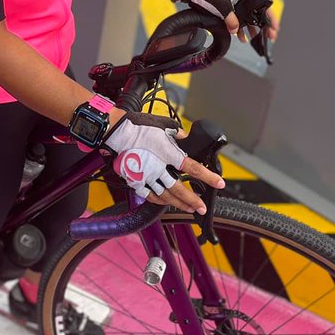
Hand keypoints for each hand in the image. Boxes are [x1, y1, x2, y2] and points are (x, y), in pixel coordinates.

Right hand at [104, 113, 223, 214]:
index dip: (208, 177)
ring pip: (165, 195)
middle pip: (180, 189)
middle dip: (193, 200)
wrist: (115, 131)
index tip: (219, 183)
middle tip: (202, 207)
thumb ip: (178, 135)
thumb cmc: (138, 126)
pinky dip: (160, 201)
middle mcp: (158, 167)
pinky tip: (166, 202)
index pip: (193, 167)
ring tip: (188, 208)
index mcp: (168, 153)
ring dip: (179, 203)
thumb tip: (186, 139)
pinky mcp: (135, 180)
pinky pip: (149, 195)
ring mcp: (146, 175)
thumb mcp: (164, 125)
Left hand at [183, 0, 277, 44]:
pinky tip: (242, 38)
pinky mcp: (226, 13)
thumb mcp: (221, 7)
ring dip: (253, 30)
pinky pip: (238, 23)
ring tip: (257, 39)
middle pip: (257, 14)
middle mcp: (241, 1)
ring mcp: (234, 7)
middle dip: (264, 26)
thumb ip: (230, 19)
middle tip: (270, 36)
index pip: (262, 7)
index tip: (274, 28)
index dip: (270, 18)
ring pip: (248, 20)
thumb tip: (235, 31)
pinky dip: (240, 30)